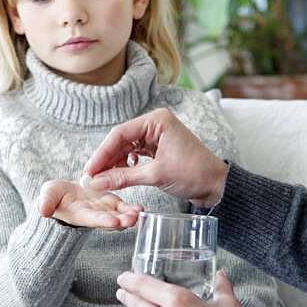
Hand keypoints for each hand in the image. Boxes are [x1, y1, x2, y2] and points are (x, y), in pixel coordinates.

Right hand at [38, 180, 141, 228]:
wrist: (62, 195)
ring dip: (130, 214)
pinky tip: (141, 208)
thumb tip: (42, 211)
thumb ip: (46, 203)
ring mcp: (104, 209)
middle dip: (122, 221)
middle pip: (111, 220)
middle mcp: (95, 215)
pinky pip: (123, 206)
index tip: (114, 222)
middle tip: (133, 220)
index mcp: (81, 214)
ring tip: (140, 212)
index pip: (93, 219)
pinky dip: (132, 207)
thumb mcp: (47, 197)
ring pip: (120, 213)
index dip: (104, 221)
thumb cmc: (53, 197)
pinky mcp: (110, 201)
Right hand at [83, 108, 228, 207]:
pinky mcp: (158, 148)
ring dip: (114, 163)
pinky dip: (126, 165)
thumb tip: (96, 182)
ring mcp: (157, 135)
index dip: (102, 153)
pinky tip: (120, 174)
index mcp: (157, 120)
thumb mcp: (156, 175)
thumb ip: (123, 177)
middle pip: (121, 140)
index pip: (120, 134)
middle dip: (106, 159)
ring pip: (127, 148)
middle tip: (92, 177)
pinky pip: (135, 154)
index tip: (89, 170)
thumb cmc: (194, 174)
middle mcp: (156, 123)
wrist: (216, 185)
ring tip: (103, 179)